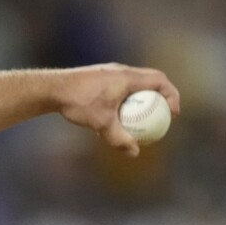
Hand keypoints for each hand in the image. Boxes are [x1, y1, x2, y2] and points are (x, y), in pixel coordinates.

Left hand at [54, 64, 179, 157]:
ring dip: (140, 99)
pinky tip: (113, 119)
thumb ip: (119, 138)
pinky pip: (119, 88)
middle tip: (162, 115)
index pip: (160, 80)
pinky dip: (123, 101)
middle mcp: (121, 71)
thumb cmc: (78, 102)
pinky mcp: (98, 78)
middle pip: (150, 80)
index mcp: (128, 77)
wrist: (52, 89)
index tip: (173, 112)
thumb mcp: (101, 123)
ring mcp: (109, 73)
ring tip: (140, 119)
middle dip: (159, 97)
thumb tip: (135, 153)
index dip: (172, 95)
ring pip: (133, 85)